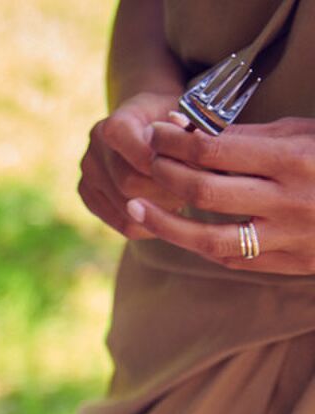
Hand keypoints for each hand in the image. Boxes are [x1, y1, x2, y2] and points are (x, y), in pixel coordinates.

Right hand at [78, 90, 188, 237]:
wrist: (152, 119)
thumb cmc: (176, 117)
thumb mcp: (189, 114)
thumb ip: (192, 135)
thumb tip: (200, 155)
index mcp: (115, 123)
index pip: (139, 156)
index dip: (170, 169)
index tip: (196, 173)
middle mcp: (94, 148)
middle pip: (129, 184)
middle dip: (167, 192)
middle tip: (197, 194)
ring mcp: (88, 174)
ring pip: (126, 210)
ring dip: (161, 210)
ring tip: (184, 201)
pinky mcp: (89, 195)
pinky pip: (122, 223)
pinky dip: (150, 224)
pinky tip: (168, 212)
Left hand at [125, 118, 314, 272]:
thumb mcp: (305, 133)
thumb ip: (251, 137)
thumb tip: (190, 130)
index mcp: (296, 159)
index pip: (217, 150)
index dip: (177, 141)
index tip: (157, 131)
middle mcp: (290, 200)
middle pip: (205, 189)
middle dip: (166, 173)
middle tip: (145, 162)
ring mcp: (289, 237)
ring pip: (209, 238)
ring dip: (165, 223)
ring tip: (134, 208)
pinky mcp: (290, 264)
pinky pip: (233, 259)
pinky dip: (200, 245)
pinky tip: (177, 231)